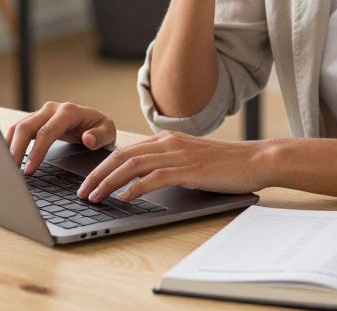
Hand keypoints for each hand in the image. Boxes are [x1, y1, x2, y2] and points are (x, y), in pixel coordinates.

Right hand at [5, 102, 116, 174]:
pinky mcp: (35, 120)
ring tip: (4, 166)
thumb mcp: (108, 132)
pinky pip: (18, 130)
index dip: (36, 151)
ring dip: (9, 146)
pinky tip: (5, 157)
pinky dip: (9, 142)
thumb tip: (88, 139)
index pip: (47, 132)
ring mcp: (41, 113)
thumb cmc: (100, 128)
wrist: (95, 122)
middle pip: (26, 127)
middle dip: (16, 149)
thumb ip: (100, 136)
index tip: (29, 170)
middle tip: (10, 170)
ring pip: (18, 127)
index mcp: (68, 112)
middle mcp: (52, 109)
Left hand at [77, 130, 268, 202]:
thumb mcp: (189, 159)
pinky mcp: (188, 169)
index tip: (87, 181)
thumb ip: (167, 164)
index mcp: (165, 139)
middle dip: (96, 174)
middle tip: (81, 192)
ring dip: (108, 182)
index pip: (124, 151)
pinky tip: (123, 198)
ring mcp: (177, 154)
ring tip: (94, 197)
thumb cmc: (225, 164)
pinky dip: (134, 188)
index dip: (101, 166)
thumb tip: (142, 181)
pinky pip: (154, 178)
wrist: (255, 160)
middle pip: (121, 156)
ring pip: (132, 165)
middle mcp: (167, 142)